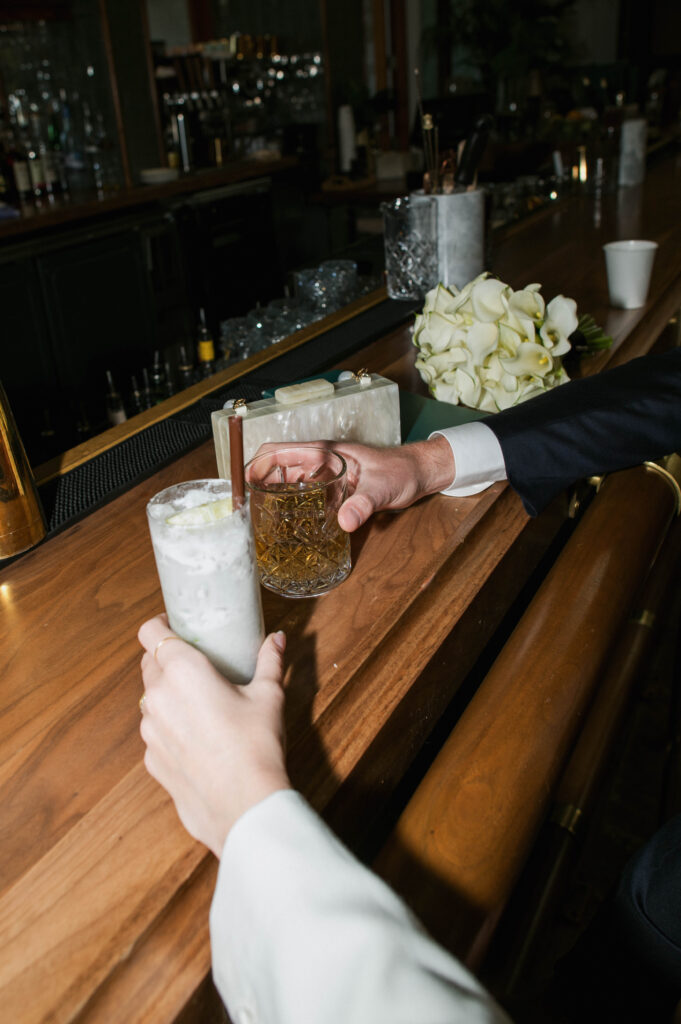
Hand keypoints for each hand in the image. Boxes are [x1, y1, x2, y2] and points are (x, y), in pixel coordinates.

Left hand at [138, 614, 290, 857]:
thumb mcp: (268, 696)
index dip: (160, 624)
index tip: (175, 625)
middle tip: (196, 664)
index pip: (150, 632)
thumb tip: (276, 639)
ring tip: (199, 704)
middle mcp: (157, 696)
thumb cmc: (256, 746)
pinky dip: (170, 728)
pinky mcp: (150, 759)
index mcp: (183, 670)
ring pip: (150, 699)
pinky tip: (198, 739)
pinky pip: (154, 732)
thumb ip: (269, 661)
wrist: (244, 806)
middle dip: (167, 659)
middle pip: (148, 663)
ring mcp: (149, 730)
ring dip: (168, 695)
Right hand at [252, 436, 454, 532]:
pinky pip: (306, 496)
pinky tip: (288, 525)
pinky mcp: (334, 490)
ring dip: (273, 497)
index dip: (256, 464)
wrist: (421, 473)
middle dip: (259, 485)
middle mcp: (321, 462)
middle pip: (279, 469)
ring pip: (290, 484)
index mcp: (325, 452)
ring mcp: (326, 475)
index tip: (241, 484)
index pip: (280, 451)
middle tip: (246, 512)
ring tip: (259, 521)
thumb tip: (344, 521)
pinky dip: (292, 506)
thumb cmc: (402, 471)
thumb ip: (364, 504)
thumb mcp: (382, 488)